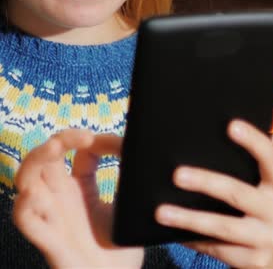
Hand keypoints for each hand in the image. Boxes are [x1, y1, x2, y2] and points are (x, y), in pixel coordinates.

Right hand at [13, 129, 143, 268]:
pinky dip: (25, 205)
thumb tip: (136, 144)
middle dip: (53, 143)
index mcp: (78, 188)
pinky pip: (25, 221)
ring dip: (34, 164)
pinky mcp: (51, 241)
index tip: (107, 141)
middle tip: (74, 138)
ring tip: (54, 150)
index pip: (70, 153)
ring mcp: (54, 218)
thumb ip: (130, 175)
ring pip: (25, 184)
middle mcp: (61, 199)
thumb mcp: (127, 202)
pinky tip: (38, 193)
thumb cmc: (120, 245)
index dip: (82, 139)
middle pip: (40, 161)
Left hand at [155, 119, 272, 268]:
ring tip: (161, 211)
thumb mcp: (271, 185)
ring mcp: (268, 238)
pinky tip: (174, 232)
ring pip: (223, 227)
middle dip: (206, 182)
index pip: (271, 158)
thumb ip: (262, 159)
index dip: (253, 141)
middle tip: (177, 174)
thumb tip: (246, 121)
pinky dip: (194, 239)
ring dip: (189, 218)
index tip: (230, 125)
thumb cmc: (267, 206)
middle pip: (238, 194)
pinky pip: (217, 249)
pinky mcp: (254, 262)